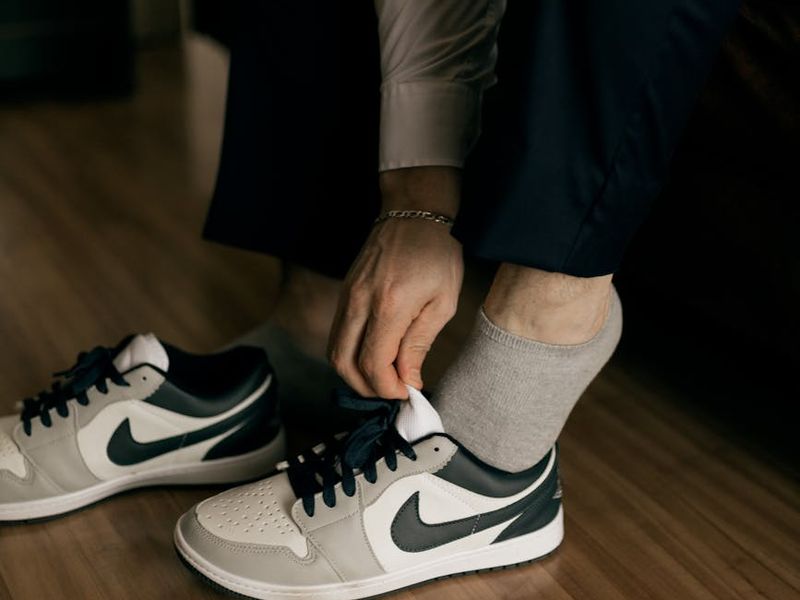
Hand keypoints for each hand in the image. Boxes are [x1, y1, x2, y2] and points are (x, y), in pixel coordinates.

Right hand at [327, 217, 463, 398]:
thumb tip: (408, 380)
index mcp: (388, 305)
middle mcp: (359, 302)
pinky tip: (374, 356)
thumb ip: (419, 344)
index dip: (387, 388)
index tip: (406, 393)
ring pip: (334, 350)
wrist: (413, 214)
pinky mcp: (344, 293)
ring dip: (354, 373)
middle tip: (392, 392)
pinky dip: (350, 354)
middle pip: (343, 363)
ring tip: (383, 378)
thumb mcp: (442, 302)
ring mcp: (346, 296)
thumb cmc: (437, 255)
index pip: (373, 364)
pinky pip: (337, 333)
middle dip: (366, 388)